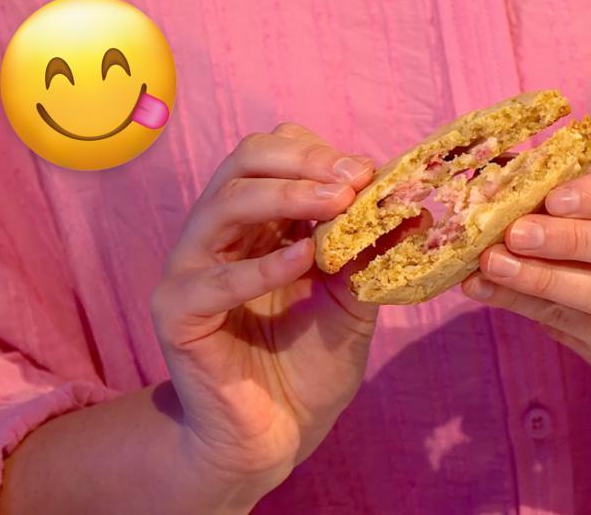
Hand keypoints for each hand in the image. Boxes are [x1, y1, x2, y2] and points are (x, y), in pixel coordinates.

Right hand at [150, 124, 377, 495]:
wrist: (277, 435)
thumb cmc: (310, 364)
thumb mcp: (352, 299)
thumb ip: (370, 253)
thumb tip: (413, 207)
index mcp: (257, 223)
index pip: (274, 155)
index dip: (320, 155)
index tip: (368, 173)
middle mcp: (218, 235)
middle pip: (244, 163)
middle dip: (303, 162)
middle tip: (353, 181)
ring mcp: (191, 270)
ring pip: (224, 204)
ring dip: (286, 196)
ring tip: (337, 204)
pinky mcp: (177, 314)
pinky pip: (213, 280)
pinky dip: (261, 266)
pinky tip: (305, 260)